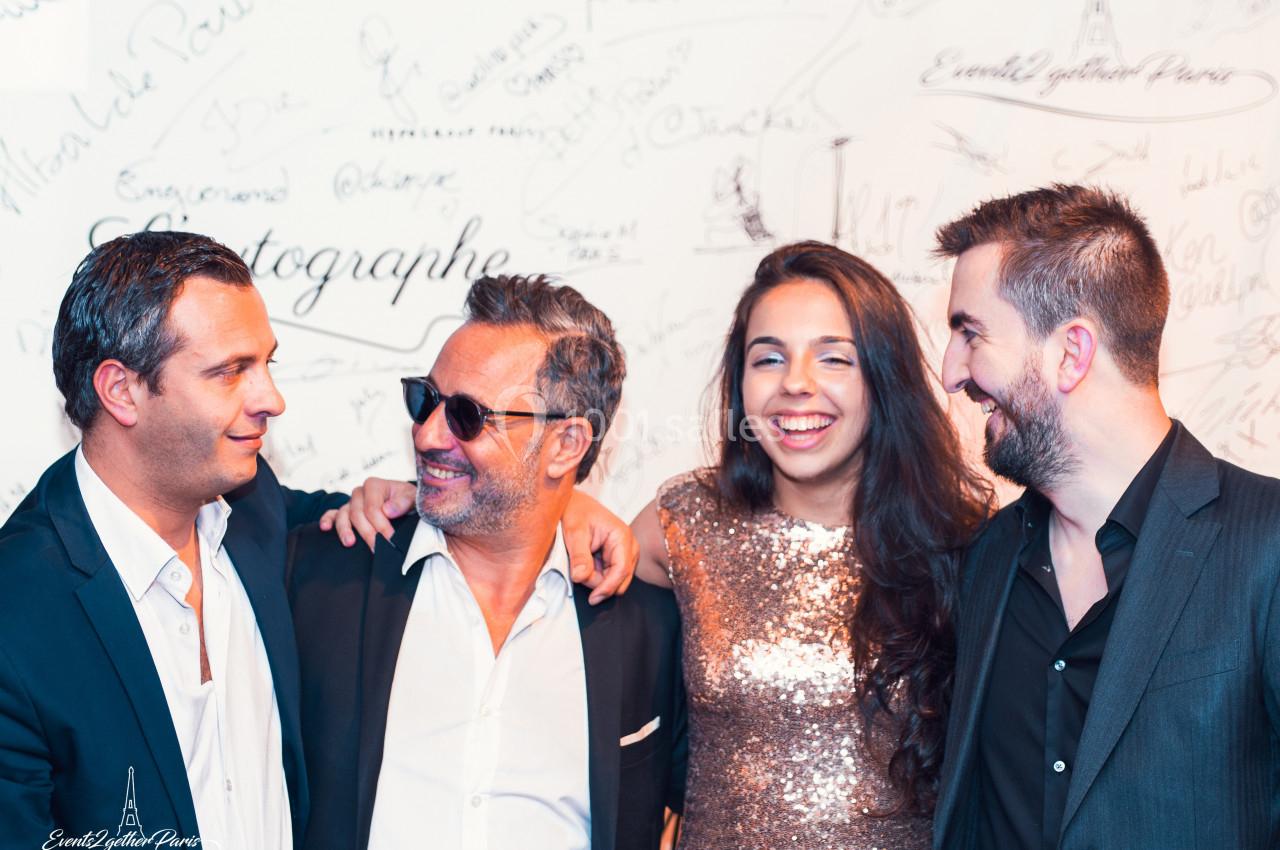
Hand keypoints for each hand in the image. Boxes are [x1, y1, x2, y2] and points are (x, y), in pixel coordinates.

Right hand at [318, 477, 416, 549]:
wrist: (404, 502)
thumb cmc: (406, 499)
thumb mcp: (412, 497)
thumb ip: (402, 502)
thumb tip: (388, 511)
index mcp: (374, 485)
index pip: (372, 508)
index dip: (381, 525)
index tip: (390, 539)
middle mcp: (360, 492)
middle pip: (357, 514)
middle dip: (367, 532)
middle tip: (377, 548)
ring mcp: (351, 502)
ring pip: (343, 515)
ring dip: (345, 530)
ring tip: (349, 543)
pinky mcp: (345, 511)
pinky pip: (331, 514)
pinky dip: (326, 520)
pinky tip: (325, 528)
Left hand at [562, 490, 638, 604]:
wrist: (574, 504)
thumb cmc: (576, 512)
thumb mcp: (574, 532)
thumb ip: (579, 556)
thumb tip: (580, 577)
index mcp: (622, 536)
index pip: (622, 570)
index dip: (608, 587)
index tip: (592, 598)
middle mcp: (628, 546)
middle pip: (621, 579)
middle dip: (599, 582)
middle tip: (578, 572)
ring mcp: (624, 553)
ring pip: (614, 580)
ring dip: (596, 578)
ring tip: (580, 561)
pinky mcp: (617, 558)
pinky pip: (608, 576)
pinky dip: (595, 575)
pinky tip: (586, 562)